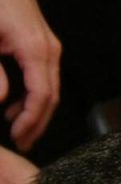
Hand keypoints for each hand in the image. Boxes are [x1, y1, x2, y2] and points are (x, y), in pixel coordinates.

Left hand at [0, 0, 60, 151]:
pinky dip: (33, 93)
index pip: (42, 97)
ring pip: (49, 85)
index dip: (30, 123)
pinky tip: (13, 101)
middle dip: (37, 123)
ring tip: (15, 128)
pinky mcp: (39, 39)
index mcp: (36, 48)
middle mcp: (48, 47)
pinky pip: (43, 73)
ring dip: (35, 110)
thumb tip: (1, 100)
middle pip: (52, 95)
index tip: (17, 140)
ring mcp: (47, 42)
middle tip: (21, 144)